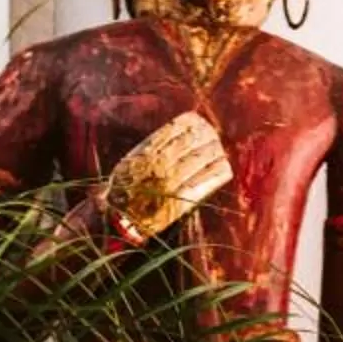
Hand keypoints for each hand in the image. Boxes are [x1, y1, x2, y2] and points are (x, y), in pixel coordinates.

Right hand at [103, 112, 233, 242]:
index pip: (173, 131)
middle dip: (204, 137)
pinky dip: (215, 175)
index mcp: (145, 153)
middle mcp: (158, 166)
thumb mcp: (130, 160)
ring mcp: (169, 184)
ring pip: (197, 161)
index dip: (190, 125)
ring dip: (212, 153)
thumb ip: (149, 147)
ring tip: (219, 149)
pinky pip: (201, 184)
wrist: (118, 218)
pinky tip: (224, 167)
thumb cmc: (124, 188)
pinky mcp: (178, 203)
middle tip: (213, 135)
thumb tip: (174, 131)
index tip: (199, 122)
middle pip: (189, 144)